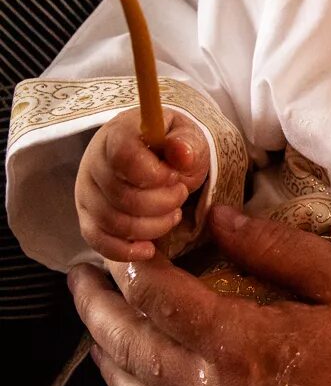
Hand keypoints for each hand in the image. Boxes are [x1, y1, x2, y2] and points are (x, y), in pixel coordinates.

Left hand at [72, 205, 330, 385]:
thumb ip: (277, 249)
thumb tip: (222, 221)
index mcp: (242, 347)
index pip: (156, 300)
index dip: (129, 267)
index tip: (121, 243)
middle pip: (129, 351)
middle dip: (97, 310)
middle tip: (81, 280)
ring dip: (107, 361)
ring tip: (100, 328)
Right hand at [76, 108, 210, 261]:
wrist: (157, 159)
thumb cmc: (172, 147)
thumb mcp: (188, 137)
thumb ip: (187, 142)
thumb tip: (182, 154)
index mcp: (118, 134)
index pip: (124, 157)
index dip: (155, 174)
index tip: (175, 176)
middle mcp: (94, 163)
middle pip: (122, 196)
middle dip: (163, 202)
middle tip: (181, 193)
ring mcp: (87, 194)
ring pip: (113, 222)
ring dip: (153, 226)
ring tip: (173, 213)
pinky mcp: (88, 219)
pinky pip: (98, 242)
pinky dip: (125, 251)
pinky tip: (149, 249)